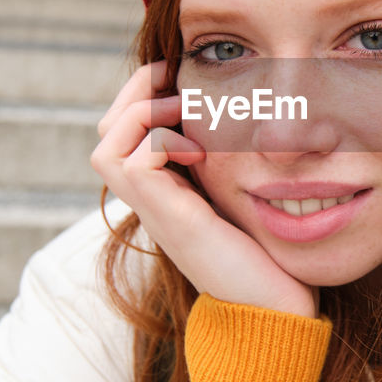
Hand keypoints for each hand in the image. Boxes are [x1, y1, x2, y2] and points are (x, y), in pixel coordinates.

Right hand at [90, 61, 318, 318]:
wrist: (275, 305)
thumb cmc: (268, 251)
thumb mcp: (241, 190)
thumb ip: (227, 158)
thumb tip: (241, 111)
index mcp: (163, 188)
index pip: (123, 129)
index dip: (145, 94)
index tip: (184, 76)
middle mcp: (150, 199)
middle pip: (106, 130)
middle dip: (138, 92)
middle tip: (177, 81)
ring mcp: (155, 210)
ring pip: (107, 143)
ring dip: (145, 113)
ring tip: (184, 112)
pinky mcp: (171, 219)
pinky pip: (137, 162)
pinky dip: (163, 141)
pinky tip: (199, 149)